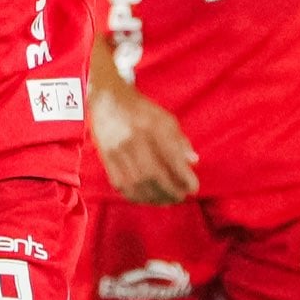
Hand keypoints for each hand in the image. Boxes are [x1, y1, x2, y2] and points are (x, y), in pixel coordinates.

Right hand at [89, 80, 198, 204]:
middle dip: (170, 191)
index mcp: (152, 125)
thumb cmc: (140, 110)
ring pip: (136, 183)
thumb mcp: (165, 118)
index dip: (184, 176)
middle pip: (153, 174)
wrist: (107, 99)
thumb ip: (180, 140)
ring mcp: (117, 149)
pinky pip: (120, 184)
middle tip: (181, 196)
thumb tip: (193, 162)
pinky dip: (135, 196)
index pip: (171, 156)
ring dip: (154, 197)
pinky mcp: (106, 157)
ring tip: (166, 200)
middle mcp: (134, 138)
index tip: (193, 187)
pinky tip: (147, 197)